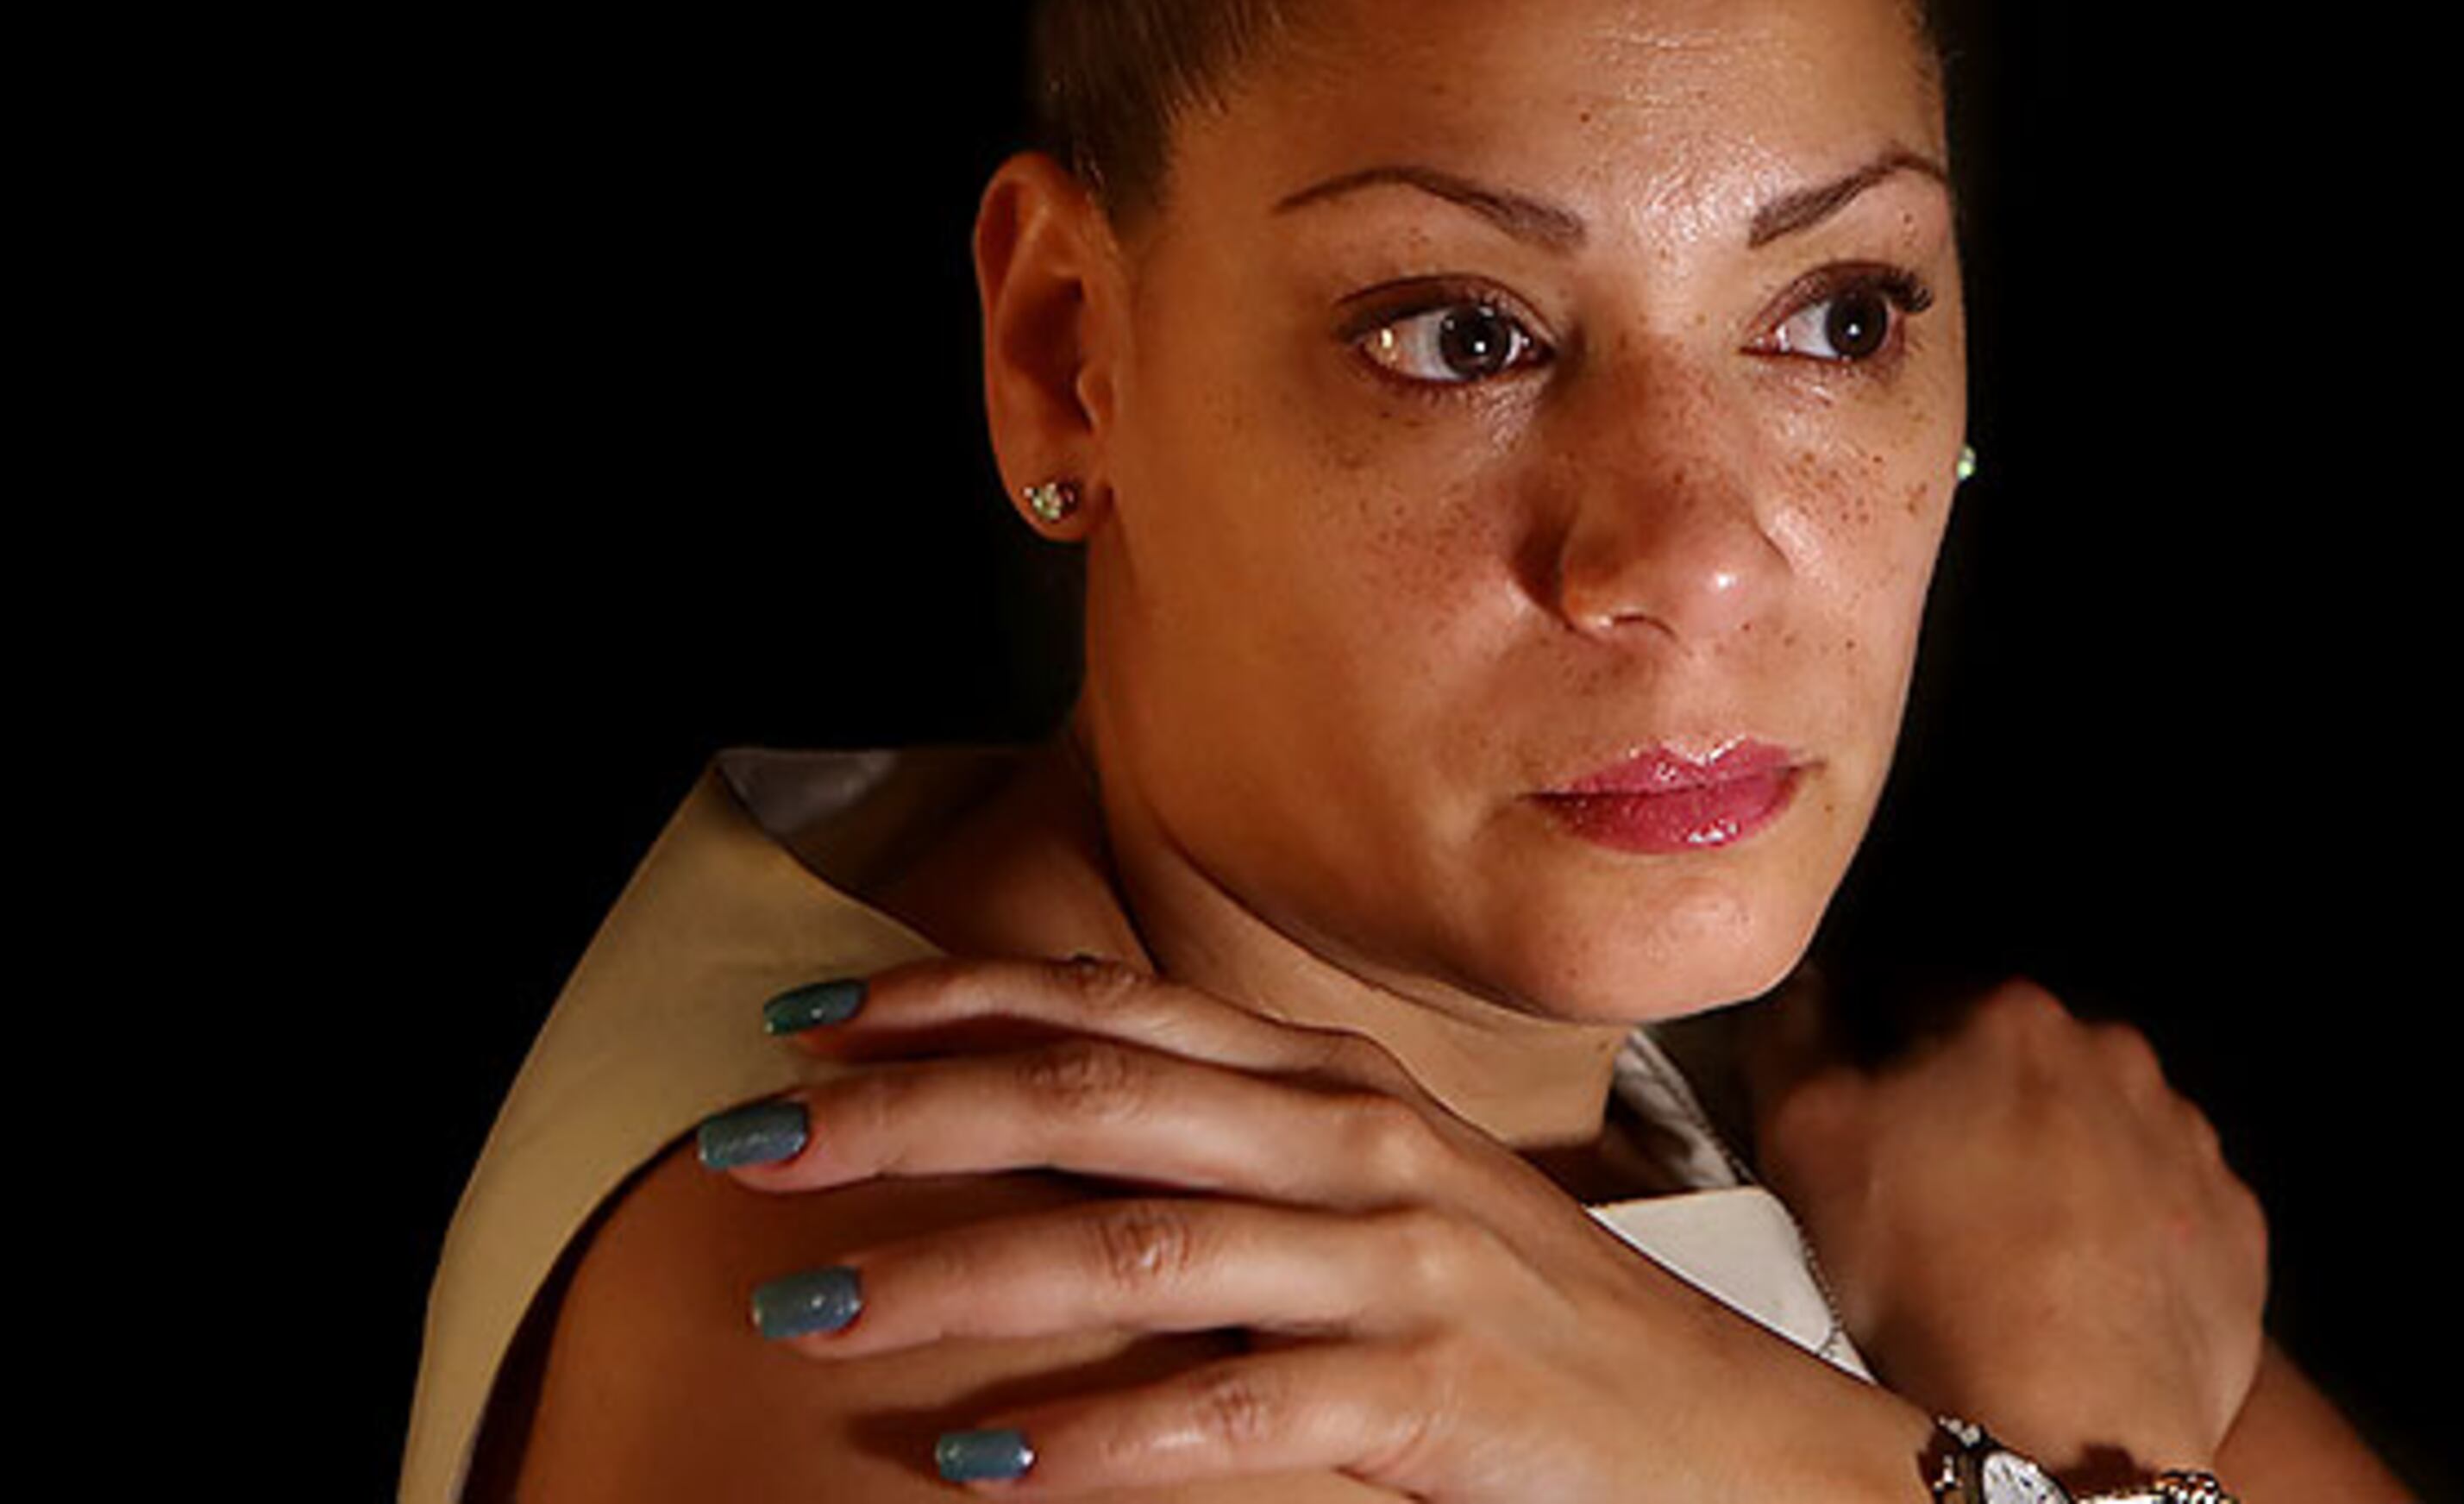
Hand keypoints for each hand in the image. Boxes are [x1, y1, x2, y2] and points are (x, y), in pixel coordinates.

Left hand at [704, 956, 1934, 1499]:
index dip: (952, 1005)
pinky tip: (979, 1459)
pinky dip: (1088, 1433)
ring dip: (953, 1277)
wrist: (1717, 1436)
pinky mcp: (1428, 1392)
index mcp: (1334, 1080)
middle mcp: (1358, 1142)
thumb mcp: (1379, 1196)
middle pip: (1098, 1100)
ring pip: (1134, 1250)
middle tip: (745, 1144)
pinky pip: (1222, 1411)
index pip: (1116, 1010)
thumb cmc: (1520, 1315)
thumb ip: (1229, 1154)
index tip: (805, 1024)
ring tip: (808, 1308)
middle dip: (906, 1117)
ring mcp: (1398, 1264)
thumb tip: (1024, 1150)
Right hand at [1742, 971, 2268, 1481]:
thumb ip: (1793, 1037)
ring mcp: (2184, 1144)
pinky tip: (2071, 1284)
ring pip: (2096, 1132)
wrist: (2068, 1423)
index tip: (1867, 1112)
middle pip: (2016, 1065)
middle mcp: (2114, 1062)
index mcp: (2010, 1020)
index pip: (1919, 999)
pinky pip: (2163, 1208)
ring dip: (2052, 1169)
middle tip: (1926, 1196)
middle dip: (1972, 1111)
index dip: (1876, 1056)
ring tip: (1999, 1252)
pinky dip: (2121, 1233)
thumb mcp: (1805, 1140)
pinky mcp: (2228, 1226)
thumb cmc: (1942, 1289)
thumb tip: (1805, 998)